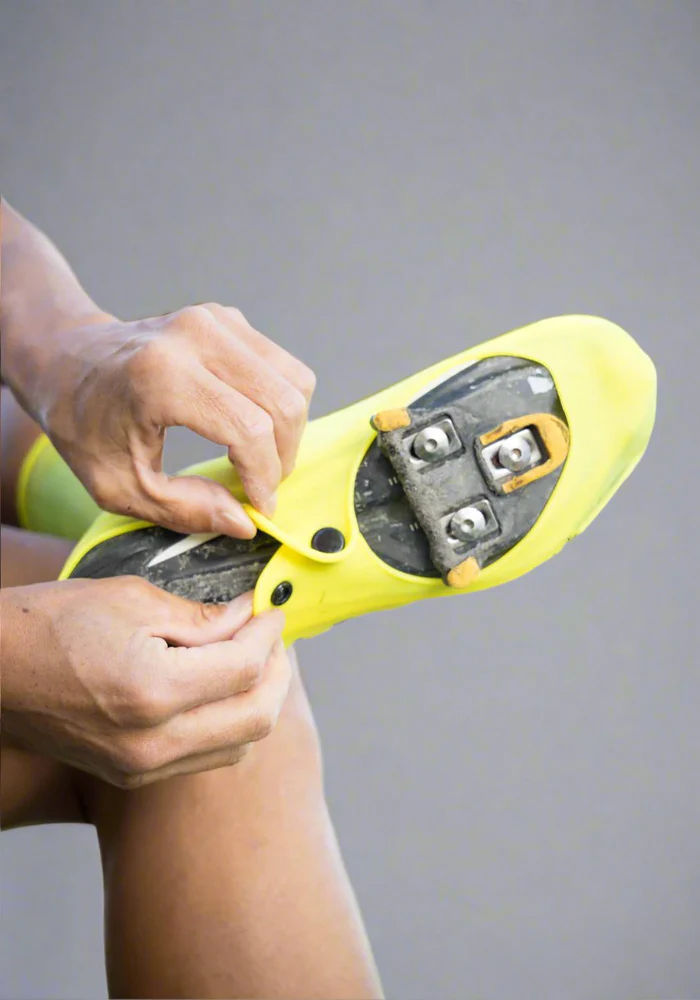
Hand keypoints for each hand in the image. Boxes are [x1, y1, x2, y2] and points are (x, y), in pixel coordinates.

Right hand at [1, 578, 290, 787]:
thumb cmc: (52, 624)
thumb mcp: (131, 600)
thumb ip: (200, 617)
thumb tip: (248, 618)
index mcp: (153, 692)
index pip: (245, 669)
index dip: (269, 634)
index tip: (272, 609)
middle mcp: (153, 743)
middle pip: (256, 718)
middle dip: (278, 672)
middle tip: (274, 636)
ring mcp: (142, 768)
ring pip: (239, 746)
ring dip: (260, 701)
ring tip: (256, 660)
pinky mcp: (132, 776)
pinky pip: (207, 758)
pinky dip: (230, 724)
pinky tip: (224, 689)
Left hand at [34, 304, 315, 535]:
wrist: (63, 359)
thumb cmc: (83, 425)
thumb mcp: (118, 486)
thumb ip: (183, 509)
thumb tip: (245, 522)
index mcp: (162, 376)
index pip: (248, 428)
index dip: (265, 477)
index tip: (260, 506)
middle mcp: (195, 337)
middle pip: (282, 402)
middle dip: (283, 456)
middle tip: (262, 485)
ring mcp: (214, 319)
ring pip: (295, 380)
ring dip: (289, 429)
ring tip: (260, 457)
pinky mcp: (226, 317)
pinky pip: (282, 365)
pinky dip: (279, 403)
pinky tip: (249, 424)